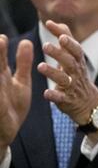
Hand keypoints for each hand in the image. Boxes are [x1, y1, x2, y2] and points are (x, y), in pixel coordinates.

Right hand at [0, 35, 32, 149]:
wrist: (7, 131)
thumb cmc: (11, 105)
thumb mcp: (20, 82)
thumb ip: (23, 63)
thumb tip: (25, 42)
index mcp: (0, 75)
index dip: (0, 48)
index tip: (2, 36)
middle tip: (0, 40)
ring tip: (0, 63)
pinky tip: (1, 93)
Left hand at [37, 21, 97, 125]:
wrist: (88, 102)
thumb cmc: (77, 75)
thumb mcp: (73, 56)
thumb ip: (65, 39)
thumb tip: (53, 22)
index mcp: (77, 61)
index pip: (74, 48)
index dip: (66, 39)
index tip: (55, 30)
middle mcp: (76, 72)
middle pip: (70, 62)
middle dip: (59, 54)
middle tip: (46, 46)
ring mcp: (73, 86)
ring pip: (64, 79)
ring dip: (53, 72)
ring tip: (40, 67)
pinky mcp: (68, 100)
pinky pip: (62, 98)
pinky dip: (55, 96)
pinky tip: (46, 93)